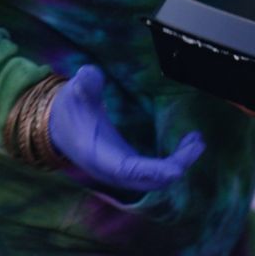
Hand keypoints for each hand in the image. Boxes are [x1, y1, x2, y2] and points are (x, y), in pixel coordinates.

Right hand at [46, 66, 203, 192]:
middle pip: (148, 180)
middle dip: (175, 167)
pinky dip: (173, 163)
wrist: (57, 125)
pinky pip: (155, 173)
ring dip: (178, 165)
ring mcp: (121, 172)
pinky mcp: (130, 166)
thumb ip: (85, 84)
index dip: (152, 171)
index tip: (176, 168)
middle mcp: (111, 171)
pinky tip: (187, 144)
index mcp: (98, 157)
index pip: (128, 171)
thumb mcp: (74, 92)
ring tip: (197, 141)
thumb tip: (89, 74)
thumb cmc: (68, 108)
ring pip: (154, 180)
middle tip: (197, 143)